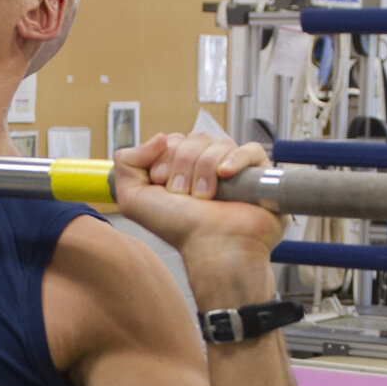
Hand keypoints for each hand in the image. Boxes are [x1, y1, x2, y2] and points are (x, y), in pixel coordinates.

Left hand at [111, 132, 281, 304]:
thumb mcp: (133, 198)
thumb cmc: (179, 229)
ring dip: (205, 168)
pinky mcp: (260, 174)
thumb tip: (159, 137)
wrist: (212, 248)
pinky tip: (225, 175)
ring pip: (219, 142)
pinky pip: (250, 149)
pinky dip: (236, 159)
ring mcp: (235, 171)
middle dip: (184, 163)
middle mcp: (207, 169)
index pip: (175, 140)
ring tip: (205, 196)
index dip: (165, 156)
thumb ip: (126, 161)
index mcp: (182, 171)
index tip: (162, 182)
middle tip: (183, 193)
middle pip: (195, 138)